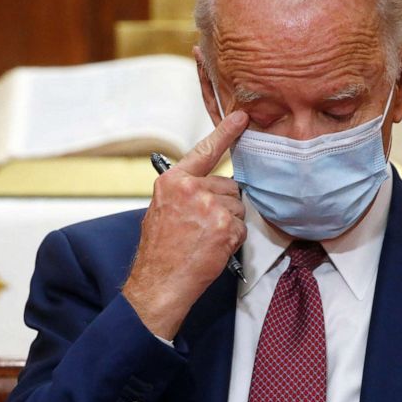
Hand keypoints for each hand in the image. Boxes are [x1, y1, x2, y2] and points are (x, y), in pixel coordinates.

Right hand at [122, 109, 249, 339]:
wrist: (159, 283)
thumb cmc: (159, 252)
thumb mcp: (161, 211)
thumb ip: (184, 193)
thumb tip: (206, 187)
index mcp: (173, 181)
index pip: (205, 151)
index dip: (226, 132)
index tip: (242, 118)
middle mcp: (191, 189)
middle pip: (228, 185)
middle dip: (222, 205)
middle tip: (203, 227)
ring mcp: (209, 207)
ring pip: (237, 206)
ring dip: (228, 223)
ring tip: (205, 239)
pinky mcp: (224, 226)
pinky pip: (241, 228)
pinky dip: (232, 240)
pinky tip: (213, 249)